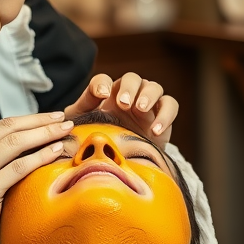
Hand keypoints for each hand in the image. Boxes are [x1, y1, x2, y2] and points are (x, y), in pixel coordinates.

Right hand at [0, 112, 73, 243]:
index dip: (30, 119)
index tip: (52, 117)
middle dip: (40, 121)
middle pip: (9, 129)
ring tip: (64, 131)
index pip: (0, 125)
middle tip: (64, 118)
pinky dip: (40, 157)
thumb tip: (30, 139)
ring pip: (14, 143)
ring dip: (44, 134)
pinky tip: (55, 151)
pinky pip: (18, 168)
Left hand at [64, 72, 178, 146]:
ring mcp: (148, 105)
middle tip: (123, 103)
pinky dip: (166, 114)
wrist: (121, 165)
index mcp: (106, 96)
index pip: (102, 80)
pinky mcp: (163, 117)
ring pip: (154, 87)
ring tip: (140, 109)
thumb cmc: (99, 145)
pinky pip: (171, 106)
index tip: (100, 95)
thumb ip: (78, 116)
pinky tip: (156, 129)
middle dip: (127, 88)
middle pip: (132, 78)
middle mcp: (128, 96)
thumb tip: (73, 113)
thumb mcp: (83, 130)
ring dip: (148, 95)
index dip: (101, 84)